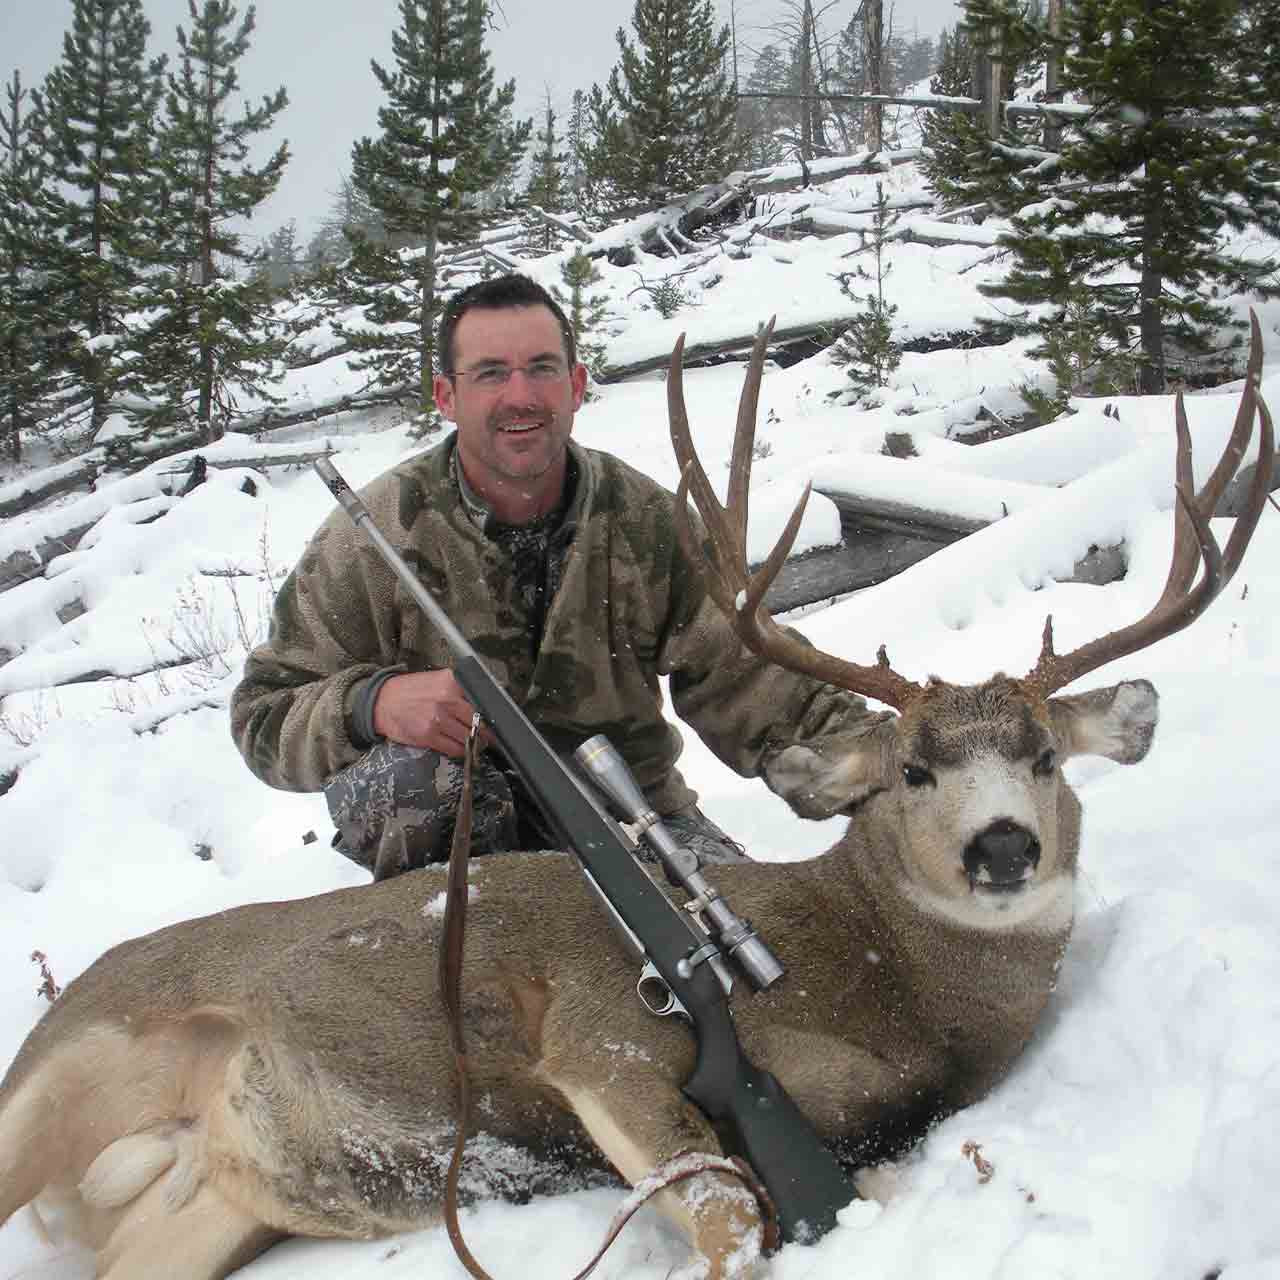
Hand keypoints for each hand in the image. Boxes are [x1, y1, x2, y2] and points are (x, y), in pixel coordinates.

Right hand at [371, 670, 491, 756]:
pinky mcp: (428, 735)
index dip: (491, 714)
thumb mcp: (437, 680)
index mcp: (451, 682)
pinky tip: (461, 749)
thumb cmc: (410, 691)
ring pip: (468, 737)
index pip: (481, 700)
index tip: (496, 721)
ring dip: (475, 744)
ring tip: (478, 744)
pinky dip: (460, 751)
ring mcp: (438, 718)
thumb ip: (459, 688)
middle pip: (479, 721)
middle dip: (486, 732)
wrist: (381, 702)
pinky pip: (453, 748)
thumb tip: (483, 703)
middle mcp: (446, 699)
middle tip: (490, 737)